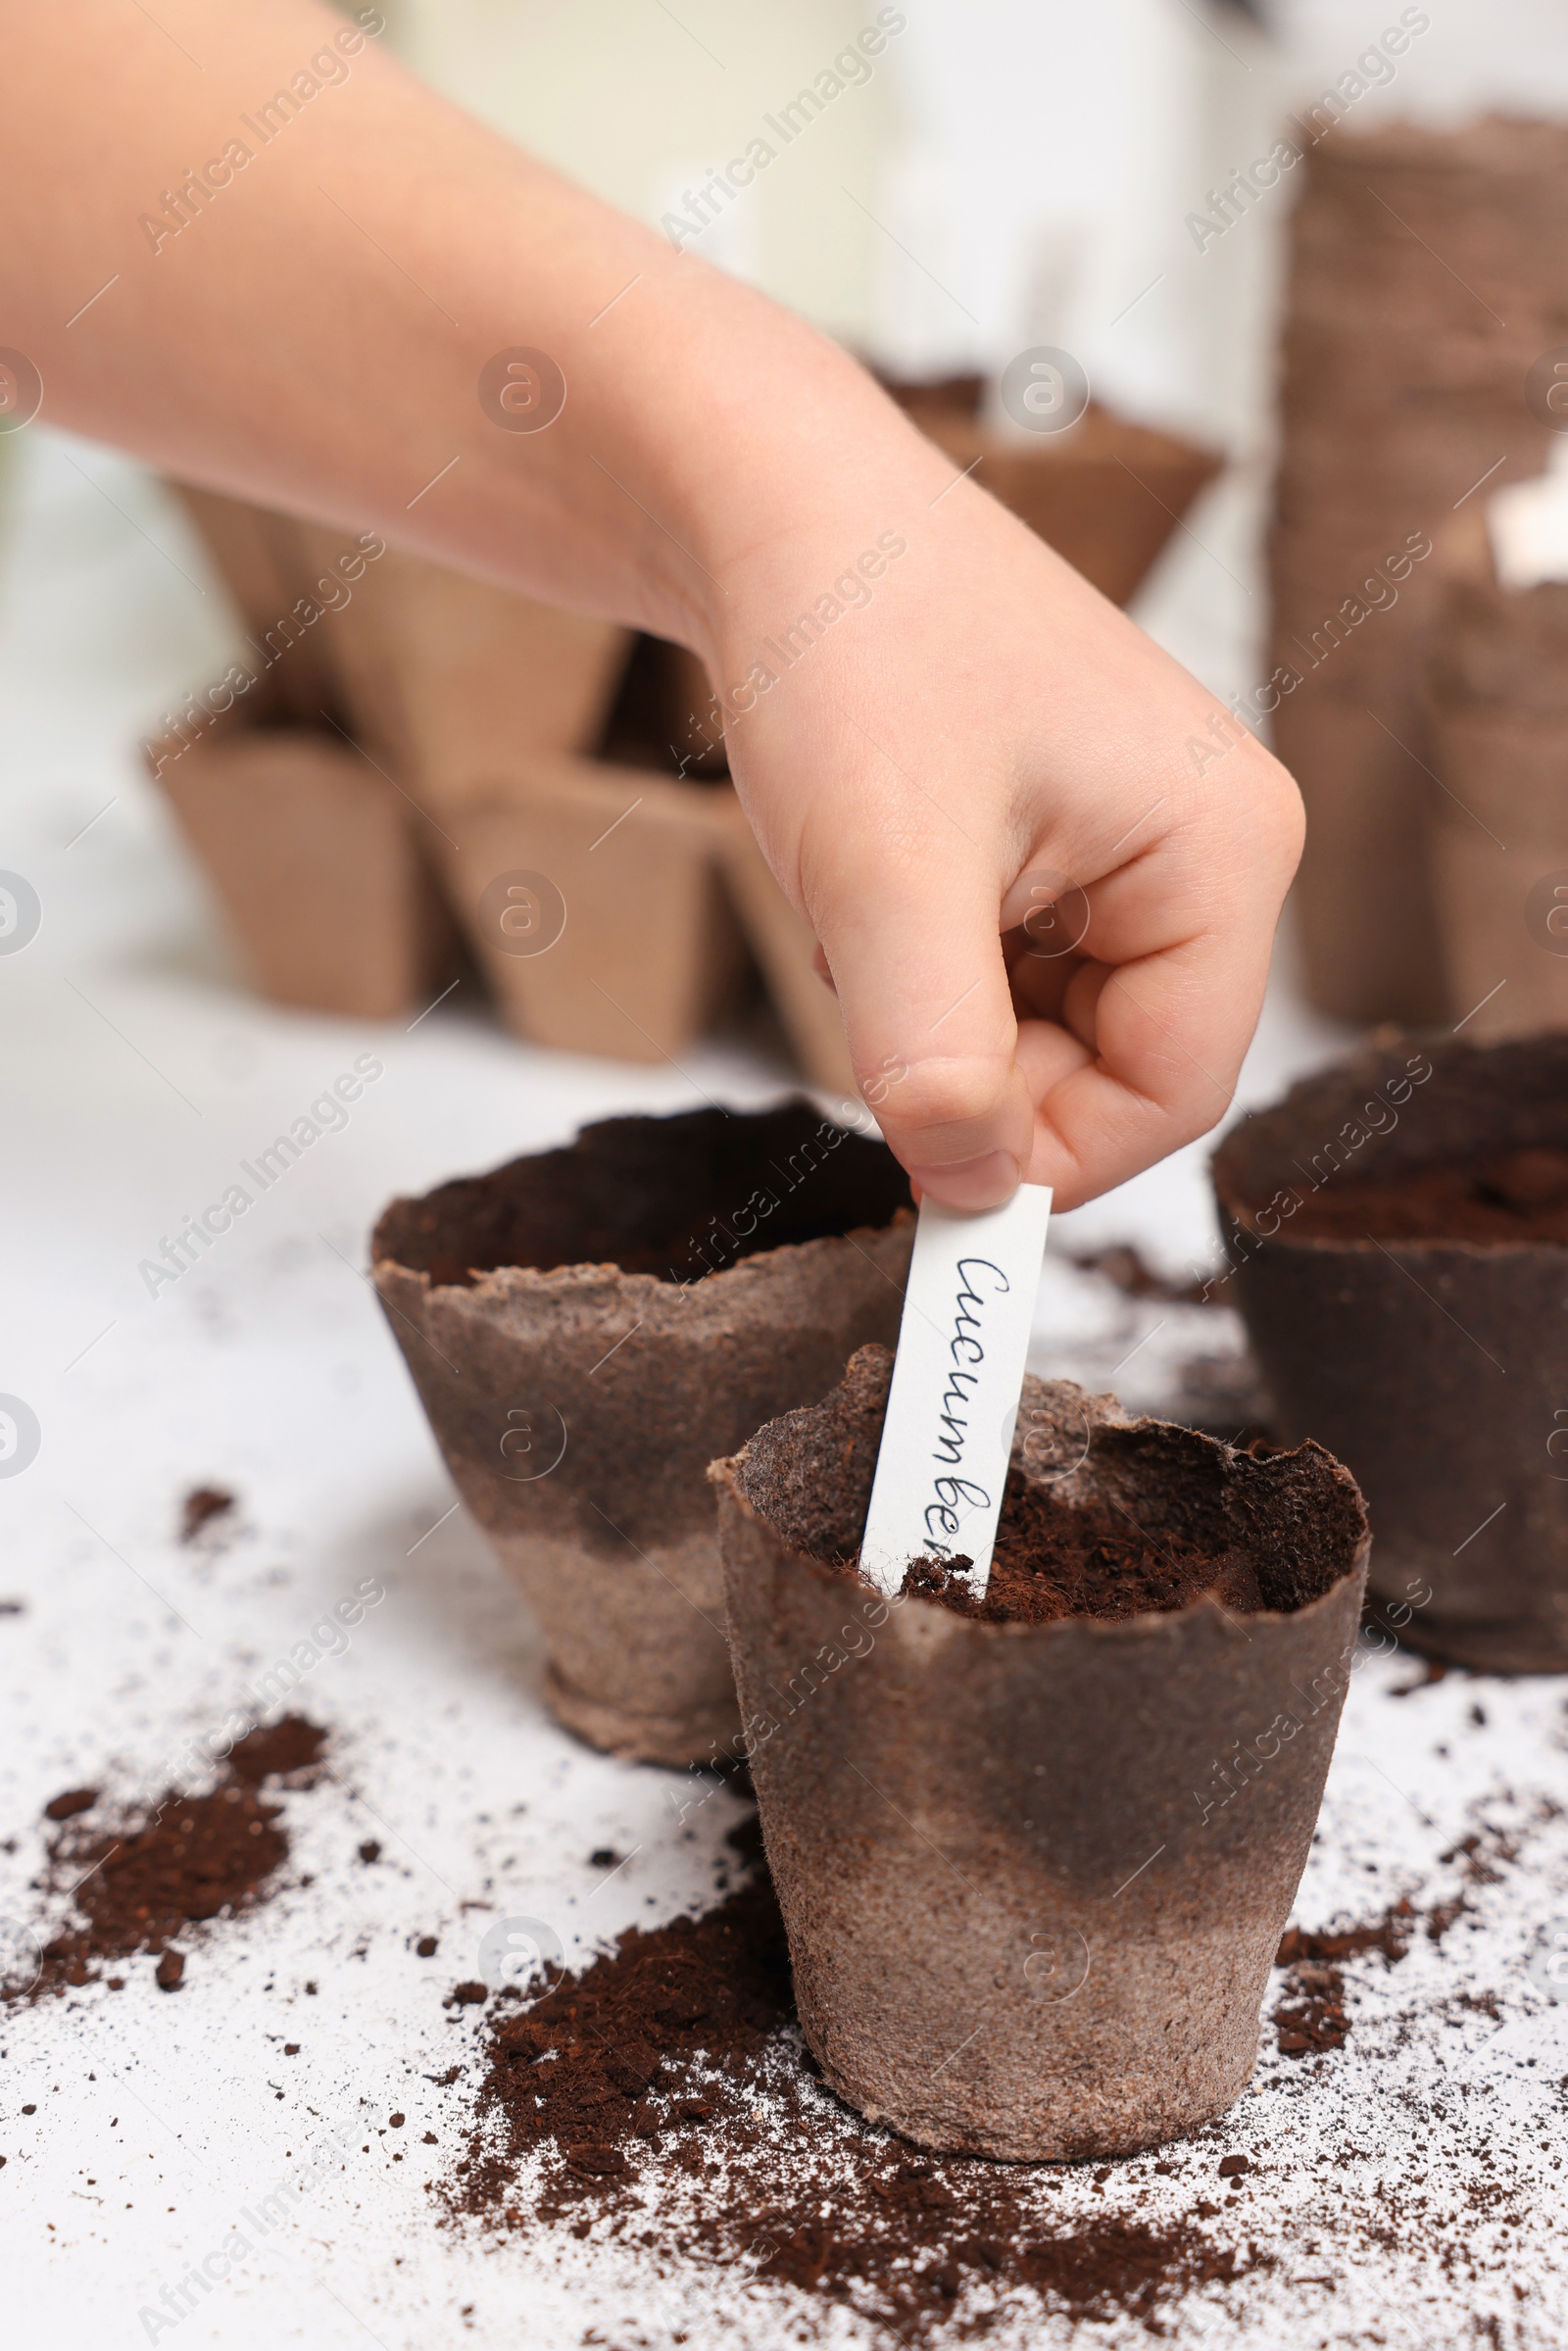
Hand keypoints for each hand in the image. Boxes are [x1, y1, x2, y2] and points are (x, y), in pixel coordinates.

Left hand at [698, 392, 1303, 1212]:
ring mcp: (1135, 843)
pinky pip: (1006, 976)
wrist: (776, 510)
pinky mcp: (1063, 843)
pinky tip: (878, 880)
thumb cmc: (854, 643)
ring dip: (940, 1015)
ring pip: (1048, 1032)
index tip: (928, 1179)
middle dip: (980, 1069)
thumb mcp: (887, 877)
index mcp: (1224, 849)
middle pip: (1115, 1069)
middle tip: (873, 1007)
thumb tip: (969, 1192)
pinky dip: (925, 967)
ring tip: (873, 903)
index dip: (1048, 1158)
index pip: (1174, 1091)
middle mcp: (1207, 849)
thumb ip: (935, 1056)